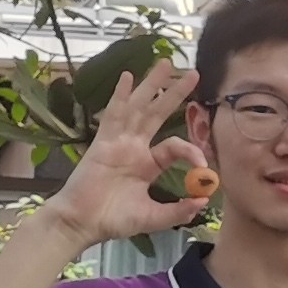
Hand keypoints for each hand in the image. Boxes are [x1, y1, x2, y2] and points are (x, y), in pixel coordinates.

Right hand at [48, 66, 209, 245]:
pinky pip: (114, 115)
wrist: (82, 224)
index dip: (192, 151)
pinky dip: (120, 95)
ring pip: (138, 107)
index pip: (175, 146)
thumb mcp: (153, 218)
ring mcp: (118, 142)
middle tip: (192, 72)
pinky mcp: (103, 142)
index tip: (205, 166)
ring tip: (166, 63)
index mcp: (148, 163)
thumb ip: (178, 210)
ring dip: (151, 85)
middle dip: (174, 93)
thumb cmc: (113, 220)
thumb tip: (204, 201)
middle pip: (157, 113)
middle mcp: (134, 147)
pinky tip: (127, 76)